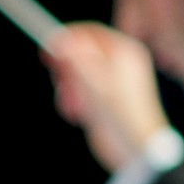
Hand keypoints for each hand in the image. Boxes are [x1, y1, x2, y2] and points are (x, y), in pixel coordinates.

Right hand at [42, 22, 168, 172]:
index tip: (48, 47)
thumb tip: (60, 38)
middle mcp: (120, 63)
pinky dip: (74, 100)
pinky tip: (78, 114)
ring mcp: (112, 80)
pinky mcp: (104, 98)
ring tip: (73, 106)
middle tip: (61, 84)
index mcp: (125, 52)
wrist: (135, 151)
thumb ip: (77, 60)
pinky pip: (80, 89)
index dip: (67, 38)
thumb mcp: (95, 84)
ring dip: (69, 88)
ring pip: (77, 72)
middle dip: (67, 70)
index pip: (89, 32)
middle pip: (81, 52)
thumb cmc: (122, 117)